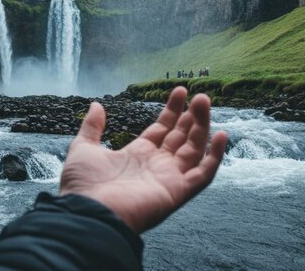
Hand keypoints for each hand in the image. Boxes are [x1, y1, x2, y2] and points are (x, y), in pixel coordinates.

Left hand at [60, 87, 227, 232]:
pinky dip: (215, 156)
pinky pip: (204, 174)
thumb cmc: (83, 185)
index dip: (173, 110)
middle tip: (200, 95)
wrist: (88, 213)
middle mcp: (156, 165)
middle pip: (181, 136)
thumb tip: (96, 105)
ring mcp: (169, 178)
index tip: (181, 91)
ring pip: (194, 149)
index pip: (163, 129)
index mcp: (137, 155)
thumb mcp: (84, 148)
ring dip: (202, 126)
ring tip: (204, 101)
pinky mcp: (178, 191)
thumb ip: (92, 127)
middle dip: (191, 115)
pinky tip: (221, 135)